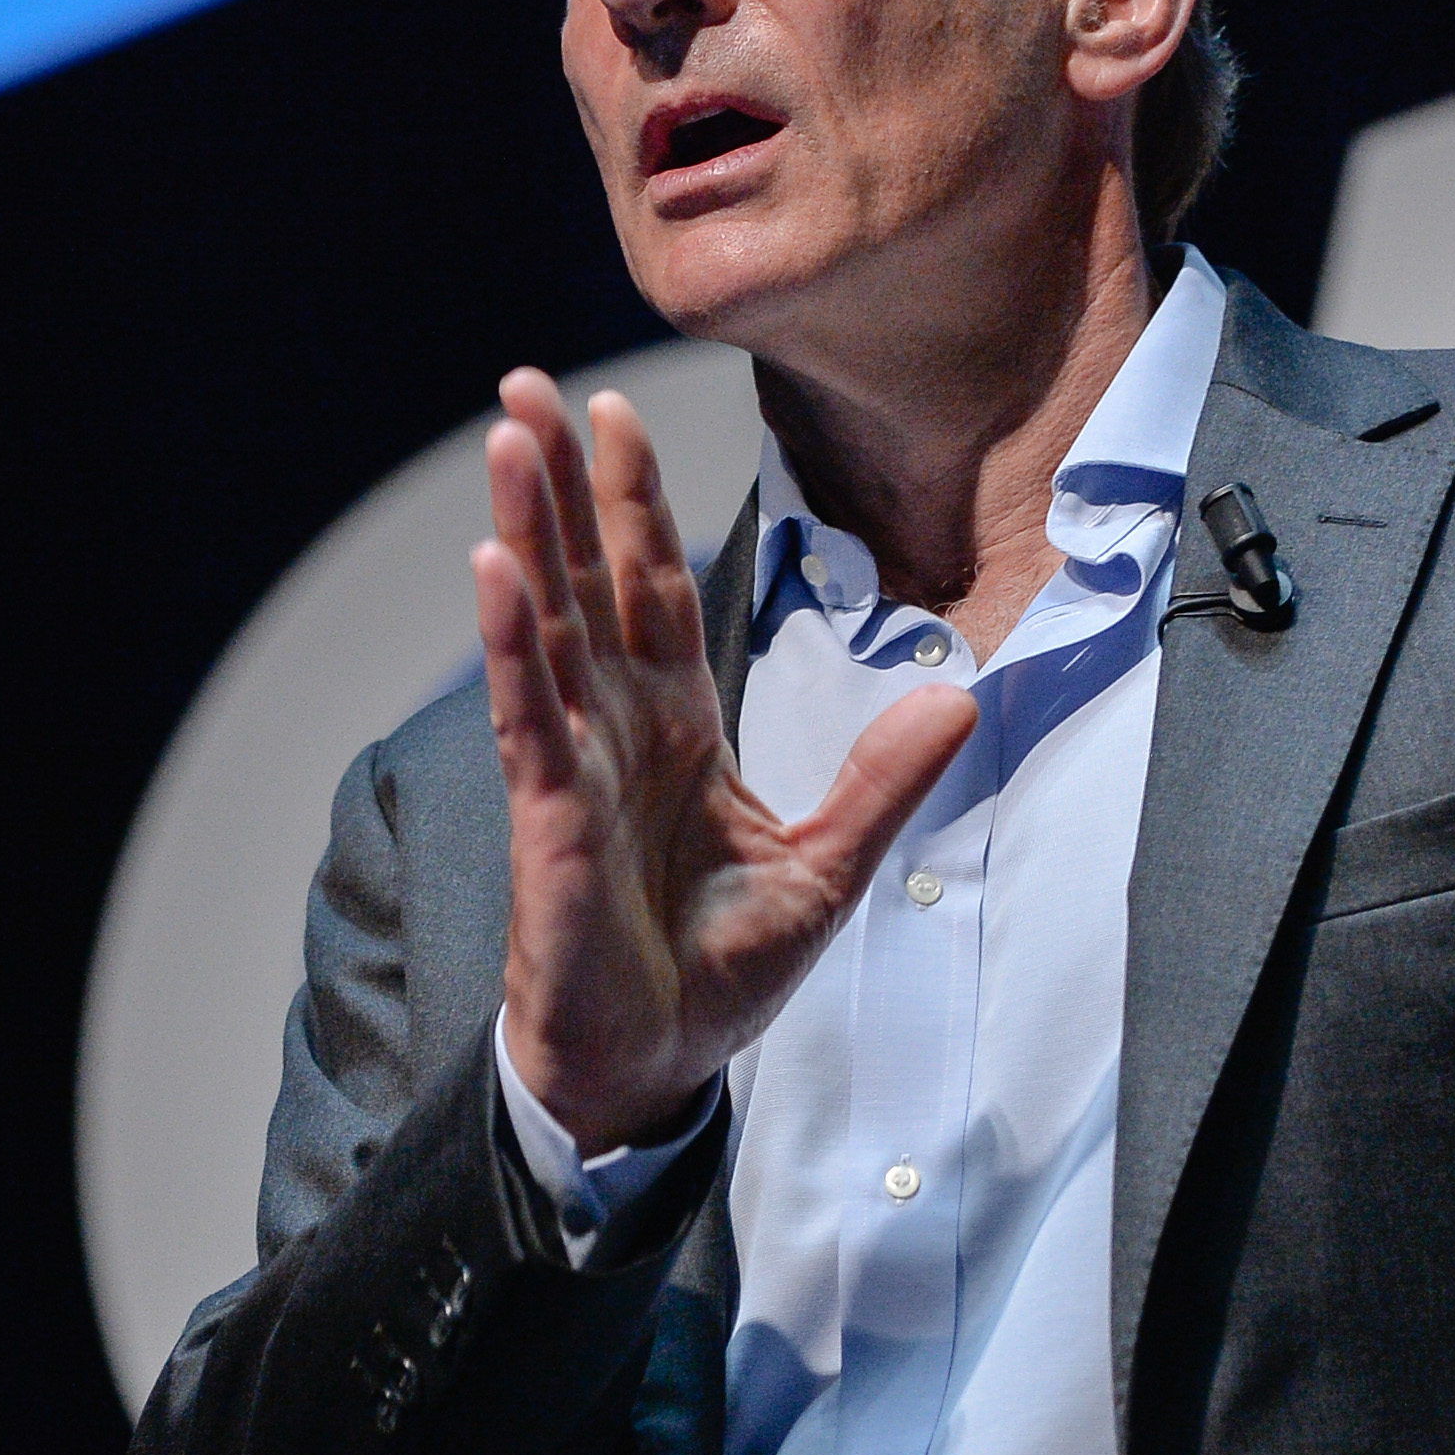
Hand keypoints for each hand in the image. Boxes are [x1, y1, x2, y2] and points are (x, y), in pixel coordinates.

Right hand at [476, 369, 975, 1150]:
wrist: (656, 1070)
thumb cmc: (715, 975)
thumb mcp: (829, 868)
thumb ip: (885, 781)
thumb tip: (960, 697)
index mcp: (679, 727)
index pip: (656, 590)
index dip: (636, 503)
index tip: (617, 413)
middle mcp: (616, 728)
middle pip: (587, 578)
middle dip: (561, 482)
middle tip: (527, 384)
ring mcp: (575, 765)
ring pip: (546, 624)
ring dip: (527, 529)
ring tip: (510, 437)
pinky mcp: (549, 818)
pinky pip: (529, 714)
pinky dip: (511, 642)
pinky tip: (494, 570)